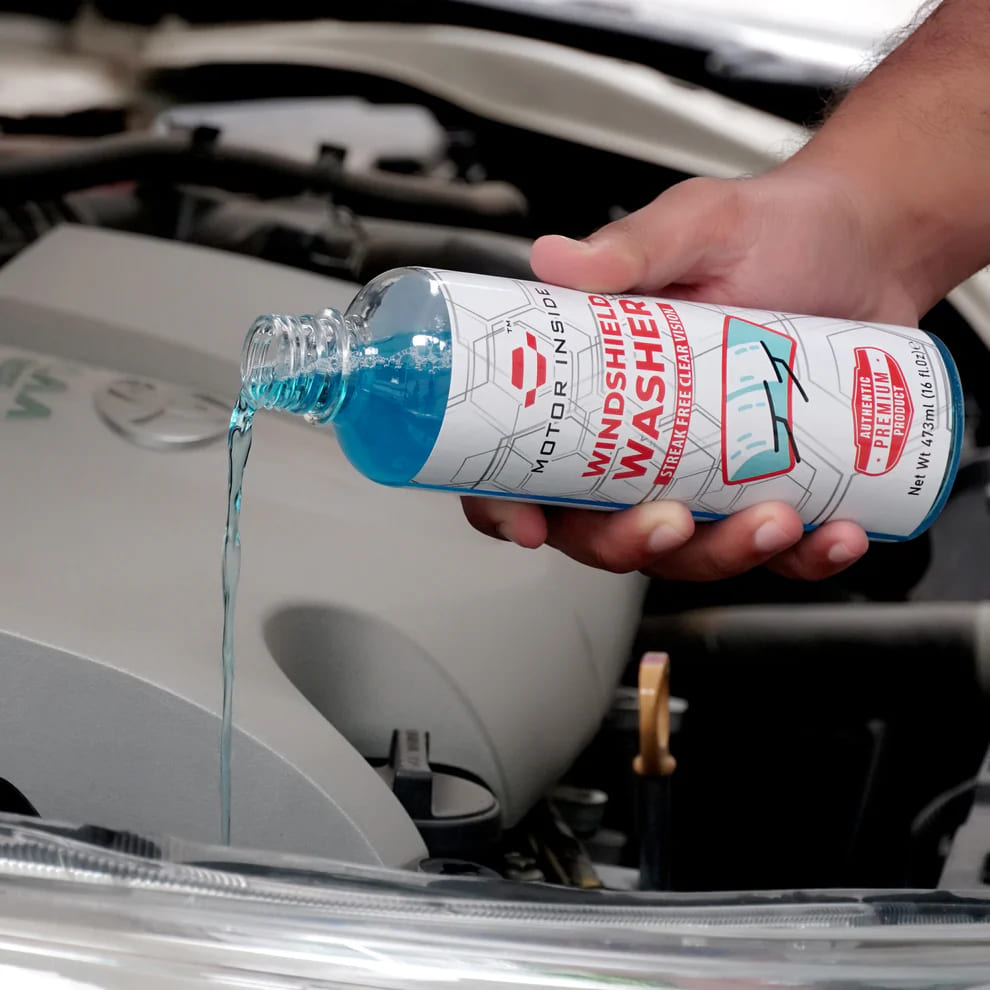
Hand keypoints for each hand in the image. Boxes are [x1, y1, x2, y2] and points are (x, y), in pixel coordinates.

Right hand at [463, 166, 923, 580]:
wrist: (871, 243)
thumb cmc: (776, 232)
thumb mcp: (698, 227)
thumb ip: (633, 248)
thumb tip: (557, 258)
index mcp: (600, 387)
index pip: (527, 462)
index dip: (510, 506)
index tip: (532, 525)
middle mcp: (642, 441)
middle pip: (599, 528)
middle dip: (629, 543)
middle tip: (672, 520)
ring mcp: (707, 473)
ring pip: (685, 551)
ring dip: (723, 554)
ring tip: (777, 518)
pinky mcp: (772, 488)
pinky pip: (776, 550)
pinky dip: (805, 558)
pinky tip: (836, 534)